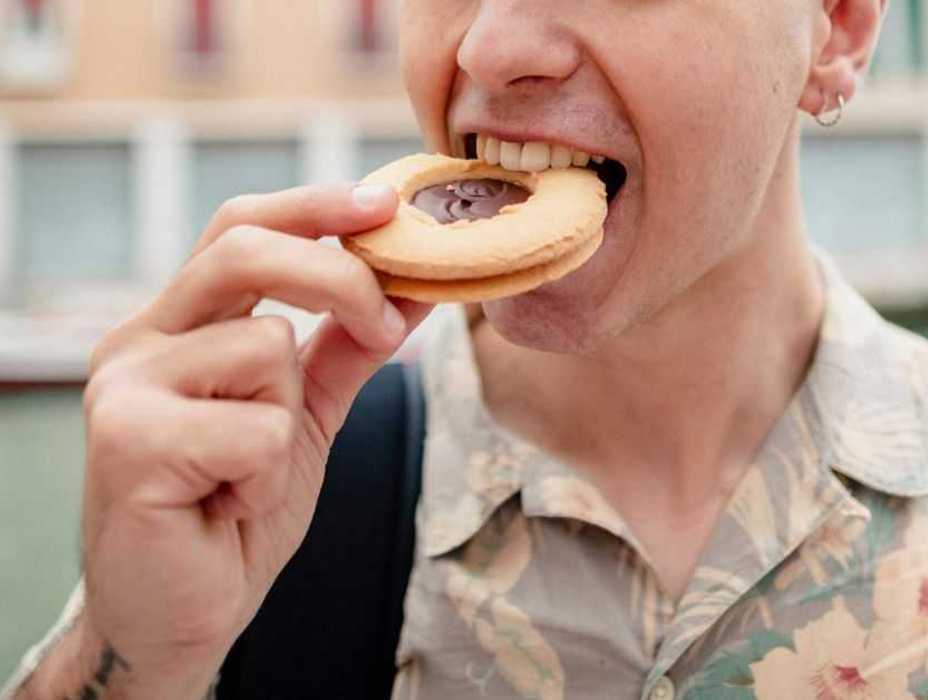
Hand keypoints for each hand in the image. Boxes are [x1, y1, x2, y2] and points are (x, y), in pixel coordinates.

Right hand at [47, 183, 430, 697]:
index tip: (387, 202)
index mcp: (178, 325)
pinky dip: (265, 475)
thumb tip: (414, 284)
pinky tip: (228, 503)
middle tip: (386, 328)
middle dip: (339, 279)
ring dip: (288, 425)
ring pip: (265, 350)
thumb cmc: (235, 510)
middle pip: (246, 250)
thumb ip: (348, 348)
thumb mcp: (304, 417)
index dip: (315, 205)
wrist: (183, 613)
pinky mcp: (126, 440)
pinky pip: (255, 427)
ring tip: (246, 476)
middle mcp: (140, 340)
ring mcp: (123, 386)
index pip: (241, 228)